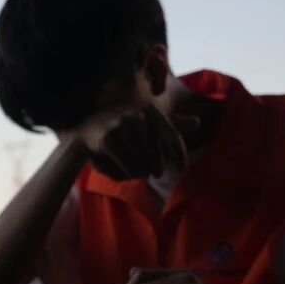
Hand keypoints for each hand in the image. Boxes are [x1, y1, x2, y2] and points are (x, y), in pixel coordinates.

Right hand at [66, 104, 197, 180]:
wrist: (86, 131)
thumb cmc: (122, 127)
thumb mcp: (147, 122)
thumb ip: (171, 123)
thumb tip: (198, 122)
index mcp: (149, 108)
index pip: (171, 134)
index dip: (178, 153)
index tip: (181, 168)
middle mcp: (137, 113)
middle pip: (157, 148)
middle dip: (159, 163)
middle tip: (158, 174)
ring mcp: (121, 125)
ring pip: (142, 157)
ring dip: (145, 169)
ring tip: (145, 174)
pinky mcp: (109, 139)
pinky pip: (128, 162)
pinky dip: (132, 171)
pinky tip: (133, 175)